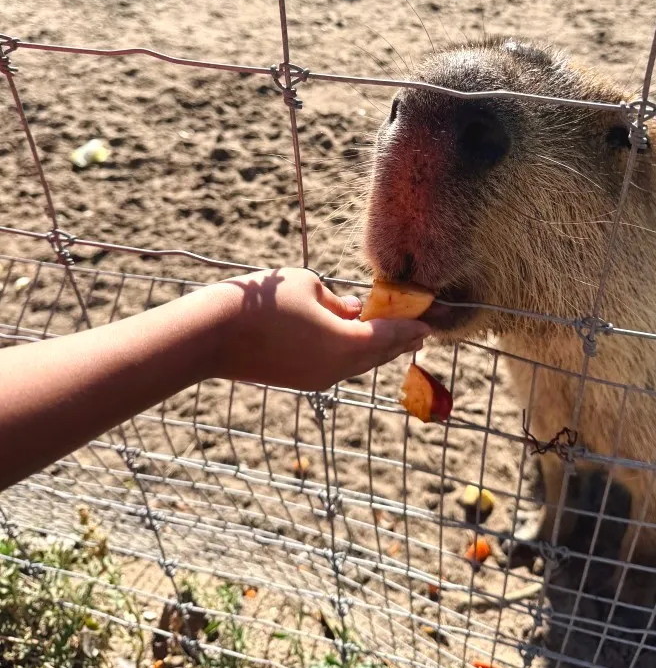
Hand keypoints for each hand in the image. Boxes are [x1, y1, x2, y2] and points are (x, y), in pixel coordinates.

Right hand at [203, 268, 430, 390]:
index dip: (414, 326)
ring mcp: (320, 379)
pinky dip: (355, 353)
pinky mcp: (302, 381)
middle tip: (421, 329)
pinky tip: (356, 340)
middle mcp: (339, 368)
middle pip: (380, 354)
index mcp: (348, 344)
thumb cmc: (263, 302)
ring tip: (395, 335)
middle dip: (401, 340)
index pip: (392, 335)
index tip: (433, 322)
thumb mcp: (308, 286)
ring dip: (378, 348)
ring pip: (360, 363)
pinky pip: (341, 366)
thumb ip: (339, 301)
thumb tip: (352, 311)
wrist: (210, 336)